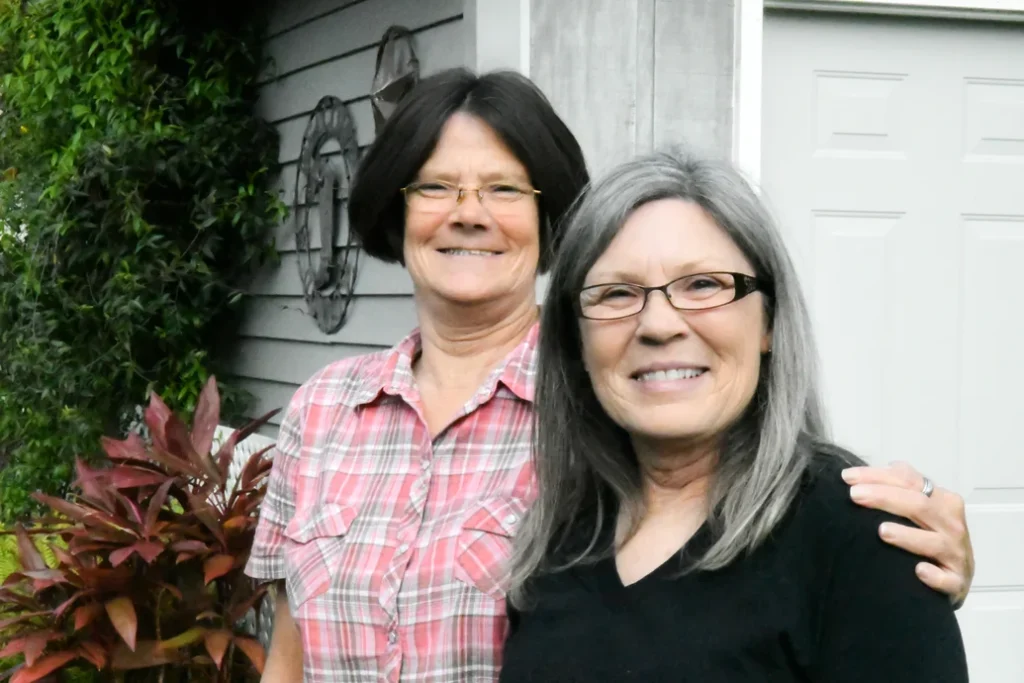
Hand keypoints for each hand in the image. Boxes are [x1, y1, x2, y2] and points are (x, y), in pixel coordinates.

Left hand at [842, 461, 973, 607]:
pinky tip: (919, 571)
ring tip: (882, 531)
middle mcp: (952, 524)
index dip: (878, 476)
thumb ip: (897, 488)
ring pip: (935, 542)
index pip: (910, 481)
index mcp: (942, 500)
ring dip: (908, 536)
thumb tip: (859, 476)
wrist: (956, 578)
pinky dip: (934, 575)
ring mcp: (956, 554)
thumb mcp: (919, 509)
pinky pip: (947, 580)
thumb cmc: (930, 537)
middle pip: (919, 505)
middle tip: (854, 495)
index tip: (847, 477)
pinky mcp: (957, 582)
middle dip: (885, 497)